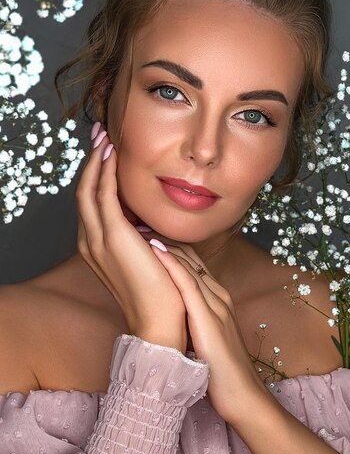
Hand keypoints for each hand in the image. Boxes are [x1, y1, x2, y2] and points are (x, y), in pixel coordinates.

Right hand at [75, 124, 187, 351]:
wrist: (161, 320)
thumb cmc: (160, 289)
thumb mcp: (148, 254)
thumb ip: (143, 233)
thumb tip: (150, 217)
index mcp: (98, 246)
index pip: (91, 201)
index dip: (96, 173)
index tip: (105, 150)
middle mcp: (90, 241)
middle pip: (84, 190)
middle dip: (91, 160)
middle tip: (99, 134)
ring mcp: (98, 239)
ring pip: (88, 188)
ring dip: (96, 160)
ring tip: (104, 136)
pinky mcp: (113, 236)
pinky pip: (103, 194)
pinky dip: (105, 171)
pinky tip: (112, 154)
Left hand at [145, 235, 267, 422]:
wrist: (242, 394)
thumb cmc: (220, 370)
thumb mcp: (206, 335)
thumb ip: (195, 317)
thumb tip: (173, 310)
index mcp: (217, 298)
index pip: (193, 263)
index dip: (171, 246)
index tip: (148, 233)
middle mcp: (217, 295)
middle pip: (190, 257)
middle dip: (165, 238)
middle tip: (140, 221)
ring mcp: (215, 304)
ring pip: (189, 265)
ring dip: (165, 244)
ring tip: (142, 227)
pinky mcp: (209, 318)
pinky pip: (189, 284)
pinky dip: (172, 264)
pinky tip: (156, 250)